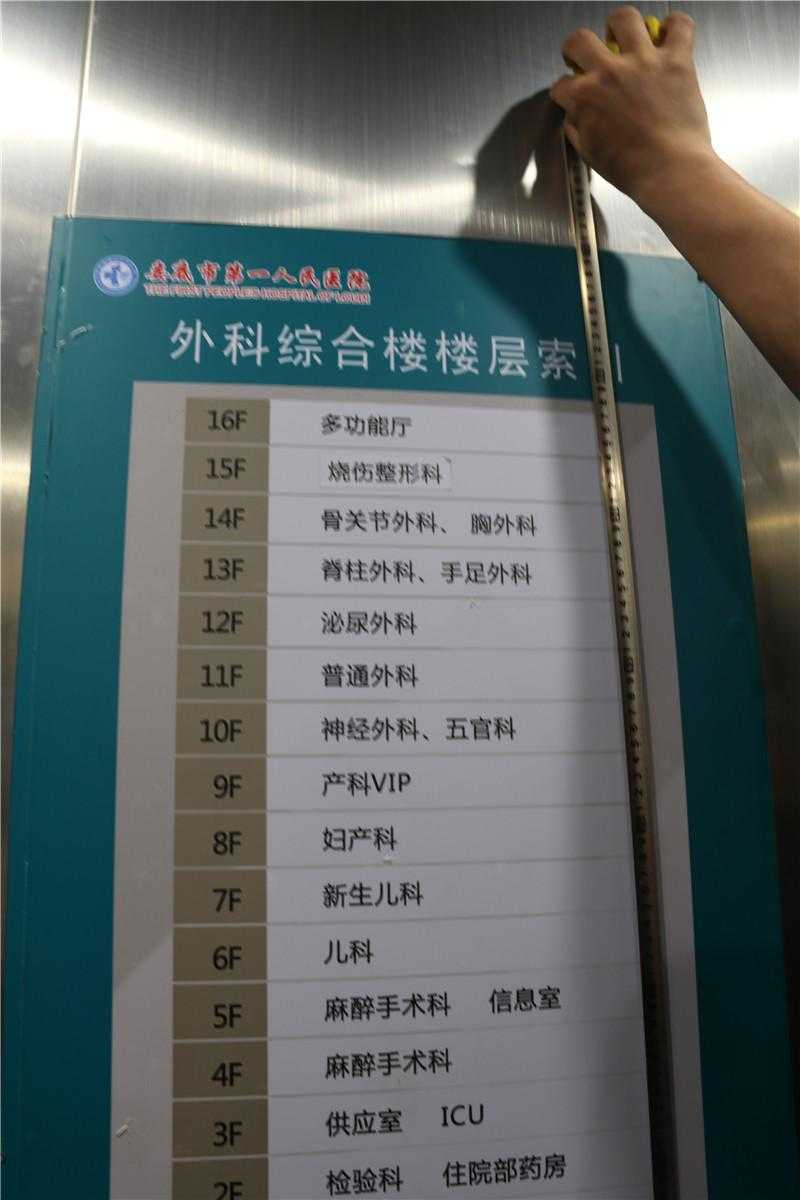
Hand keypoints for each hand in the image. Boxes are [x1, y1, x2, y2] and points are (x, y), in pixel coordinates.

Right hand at [550, 8, 712, 209]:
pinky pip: (679, 25)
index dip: (564, 90)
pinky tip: (669, 34)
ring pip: (625, 18)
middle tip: (586, 55)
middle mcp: (609, 72)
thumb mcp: (590, 154)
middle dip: (576, 47)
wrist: (670, 170)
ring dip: (621, 25)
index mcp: (585, 97)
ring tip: (626, 36)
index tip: (571, 96)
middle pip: (580, 39)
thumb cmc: (631, 169)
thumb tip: (574, 116)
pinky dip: (675, 25)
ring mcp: (644, 61)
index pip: (561, 84)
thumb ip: (577, 129)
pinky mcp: (676, 60)